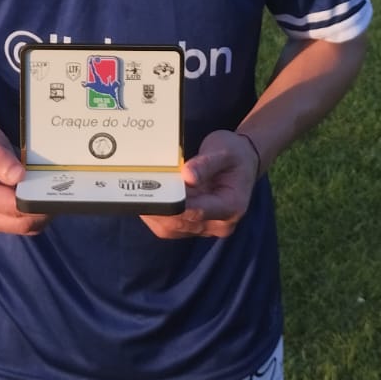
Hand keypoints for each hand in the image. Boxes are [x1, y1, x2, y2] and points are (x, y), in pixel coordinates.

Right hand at [0, 122, 50, 235]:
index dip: (34, 199)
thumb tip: (19, 176)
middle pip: (21, 222)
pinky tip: (41, 195)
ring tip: (52, 190)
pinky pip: (24, 225)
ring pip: (26, 227)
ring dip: (42, 211)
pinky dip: (37, 213)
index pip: (10, 206)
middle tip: (62, 188)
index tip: (53, 187)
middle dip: (43, 207)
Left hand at [140, 129, 258, 239]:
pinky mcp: (195, 226)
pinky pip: (170, 226)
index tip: (153, 190)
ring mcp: (207, 228)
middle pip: (181, 223)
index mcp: (231, 206)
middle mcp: (220, 224)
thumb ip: (205, 164)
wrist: (243, 161)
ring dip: (154, 212)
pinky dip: (157, 213)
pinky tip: (148, 197)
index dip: (173, 204)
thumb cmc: (235, 153)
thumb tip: (186, 177)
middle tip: (137, 189)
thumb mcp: (223, 150)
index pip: (197, 211)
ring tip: (139, 191)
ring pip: (171, 228)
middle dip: (158, 208)